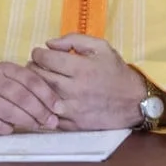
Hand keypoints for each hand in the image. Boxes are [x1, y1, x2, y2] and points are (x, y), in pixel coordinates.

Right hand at [0, 63, 61, 134]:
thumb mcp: (9, 79)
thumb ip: (28, 87)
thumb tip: (55, 105)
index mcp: (6, 68)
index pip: (31, 80)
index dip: (47, 95)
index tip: (59, 107)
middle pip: (21, 95)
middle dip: (39, 110)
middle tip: (51, 121)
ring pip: (8, 109)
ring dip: (26, 120)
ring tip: (37, 126)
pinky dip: (5, 127)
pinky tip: (12, 129)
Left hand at [28, 34, 146, 130]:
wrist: (133, 101)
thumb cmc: (115, 71)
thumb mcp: (101, 47)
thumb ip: (74, 40)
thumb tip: (49, 43)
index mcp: (81, 68)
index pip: (47, 59)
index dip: (38, 53)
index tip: (38, 53)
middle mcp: (74, 89)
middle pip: (40, 78)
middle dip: (32, 68)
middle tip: (33, 65)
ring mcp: (72, 109)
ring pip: (41, 97)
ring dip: (35, 88)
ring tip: (37, 80)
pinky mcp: (72, 124)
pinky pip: (48, 115)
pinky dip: (42, 105)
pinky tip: (44, 98)